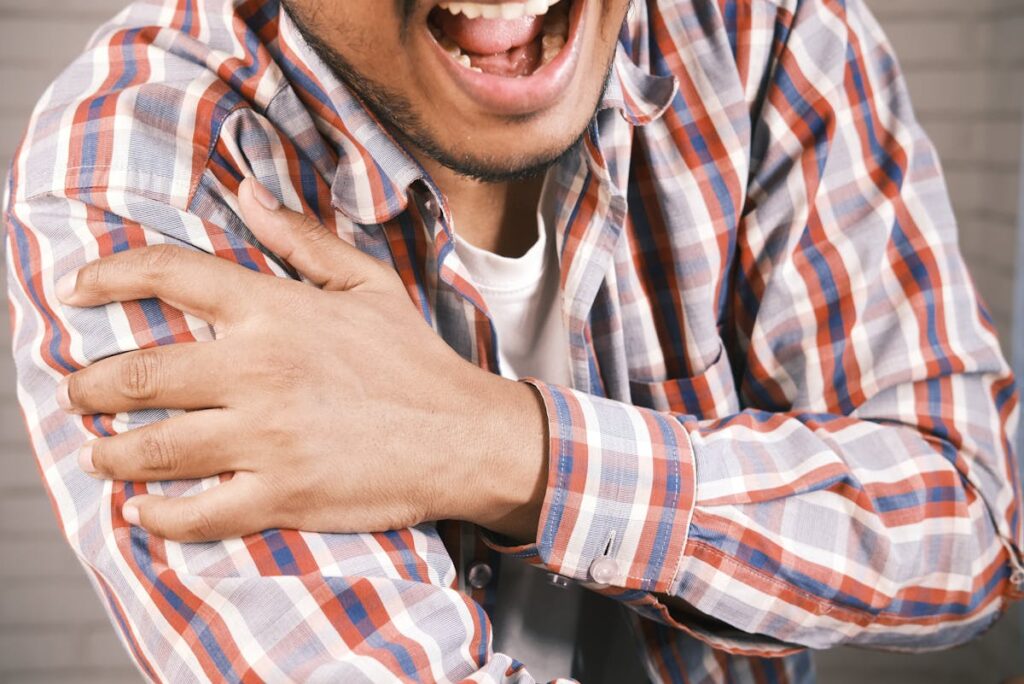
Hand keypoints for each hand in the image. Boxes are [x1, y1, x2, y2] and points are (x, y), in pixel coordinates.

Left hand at [56, 178, 546, 541]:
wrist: (465, 436)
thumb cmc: (416, 361)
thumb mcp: (368, 283)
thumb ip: (300, 239)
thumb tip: (247, 192)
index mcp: (277, 311)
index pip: (170, 274)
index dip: (108, 274)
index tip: (75, 289)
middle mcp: (260, 369)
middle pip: (138, 373)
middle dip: (89, 386)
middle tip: (77, 393)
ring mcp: (266, 437)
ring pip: (153, 446)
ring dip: (110, 451)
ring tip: (99, 452)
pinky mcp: (280, 495)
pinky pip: (194, 511)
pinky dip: (156, 515)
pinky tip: (143, 511)